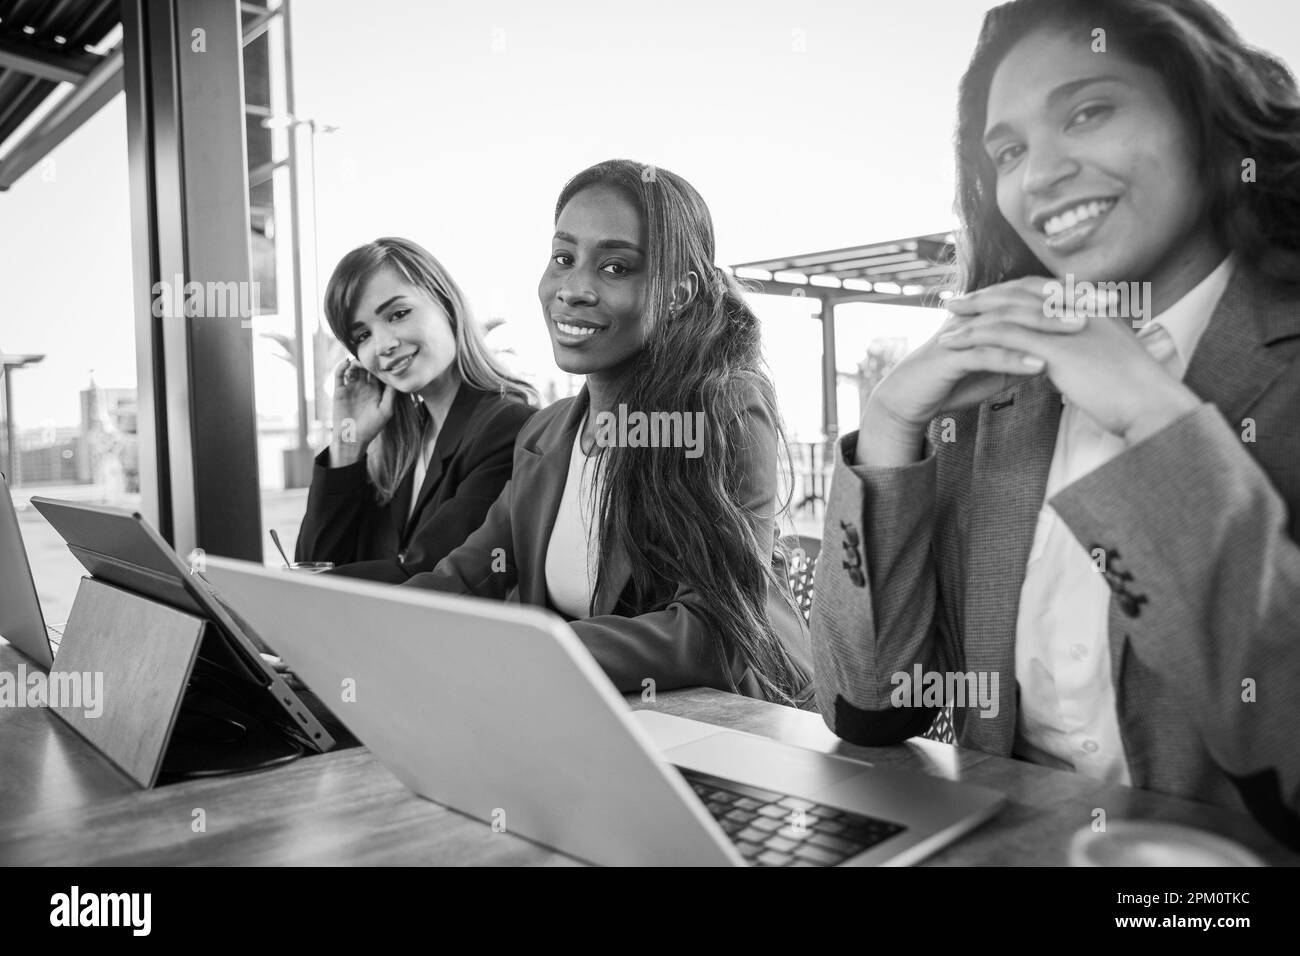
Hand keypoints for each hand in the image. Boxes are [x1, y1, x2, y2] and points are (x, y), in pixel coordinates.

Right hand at [330, 358, 395, 465]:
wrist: (352, 438)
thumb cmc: (372, 427)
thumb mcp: (386, 411)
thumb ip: (390, 394)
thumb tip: (395, 378)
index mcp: (375, 390)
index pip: (378, 372)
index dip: (380, 364)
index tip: (384, 357)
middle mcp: (363, 386)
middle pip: (365, 367)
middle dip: (368, 360)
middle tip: (371, 355)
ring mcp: (351, 387)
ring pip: (353, 368)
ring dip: (356, 362)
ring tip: (360, 361)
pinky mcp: (339, 390)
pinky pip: (339, 375)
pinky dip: (342, 366)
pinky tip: (347, 363)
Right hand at [858, 278, 1086, 465]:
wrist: (908, 397)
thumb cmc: (951, 381)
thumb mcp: (996, 367)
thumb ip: (1023, 355)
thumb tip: (1060, 354)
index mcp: (991, 313)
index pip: (1036, 295)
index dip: (1072, 295)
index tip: (1109, 301)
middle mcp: (977, 316)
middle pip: (1027, 300)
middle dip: (1067, 302)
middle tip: (1103, 306)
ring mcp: (962, 334)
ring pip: (1009, 323)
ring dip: (1045, 325)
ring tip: (1079, 329)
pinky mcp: (949, 357)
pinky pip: (985, 355)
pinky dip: (1013, 359)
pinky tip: (1039, 366)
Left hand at [938, 277, 1199, 441]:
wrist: (1155, 406)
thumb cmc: (1138, 395)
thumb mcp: (1111, 364)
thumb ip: (1090, 355)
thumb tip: (1071, 361)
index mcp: (1090, 310)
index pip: (1042, 291)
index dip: (1011, 292)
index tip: (985, 298)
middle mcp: (1077, 310)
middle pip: (1020, 292)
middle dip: (984, 295)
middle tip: (955, 300)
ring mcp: (1066, 327)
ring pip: (1008, 310)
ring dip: (973, 312)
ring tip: (946, 317)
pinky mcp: (1056, 349)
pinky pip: (1005, 336)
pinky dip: (975, 336)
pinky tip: (954, 343)